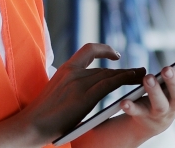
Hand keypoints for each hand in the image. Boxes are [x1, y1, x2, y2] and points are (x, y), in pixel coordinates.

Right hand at [17, 43, 145, 142]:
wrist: (31, 125)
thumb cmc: (42, 115)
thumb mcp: (56, 93)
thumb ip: (71, 87)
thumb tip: (84, 91)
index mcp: (65, 69)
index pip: (88, 50)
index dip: (104, 50)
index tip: (116, 55)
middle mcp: (73, 71)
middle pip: (104, 67)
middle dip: (124, 70)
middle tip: (140, 71)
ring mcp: (78, 83)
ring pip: (110, 74)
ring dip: (129, 75)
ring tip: (143, 76)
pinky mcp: (84, 96)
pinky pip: (110, 84)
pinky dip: (125, 80)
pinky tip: (134, 83)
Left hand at [119, 46, 174, 139]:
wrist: (152, 122)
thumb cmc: (172, 93)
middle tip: (167, 68)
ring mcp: (160, 111)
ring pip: (159, 103)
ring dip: (154, 91)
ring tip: (147, 78)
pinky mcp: (143, 117)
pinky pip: (136, 112)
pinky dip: (131, 107)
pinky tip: (124, 101)